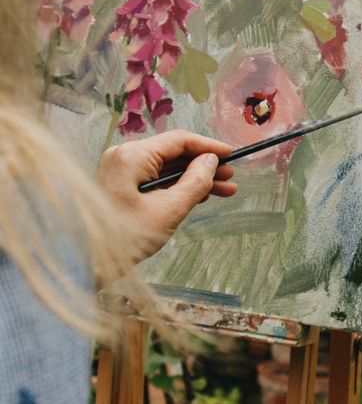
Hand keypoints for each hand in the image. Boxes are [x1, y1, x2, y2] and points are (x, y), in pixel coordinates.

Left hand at [97, 130, 236, 258]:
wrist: (87, 263)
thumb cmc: (125, 238)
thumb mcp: (169, 210)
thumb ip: (195, 182)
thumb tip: (211, 162)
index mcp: (132, 155)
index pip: (179, 140)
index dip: (209, 147)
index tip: (232, 154)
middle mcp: (124, 157)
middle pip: (173, 154)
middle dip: (204, 166)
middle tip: (231, 177)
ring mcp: (121, 172)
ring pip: (166, 169)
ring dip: (194, 179)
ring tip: (224, 190)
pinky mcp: (120, 187)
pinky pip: (155, 181)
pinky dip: (177, 188)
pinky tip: (200, 196)